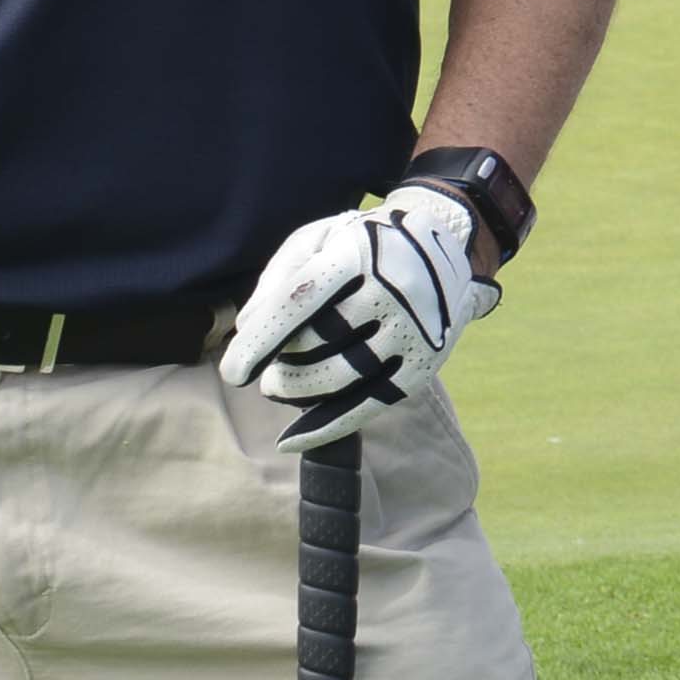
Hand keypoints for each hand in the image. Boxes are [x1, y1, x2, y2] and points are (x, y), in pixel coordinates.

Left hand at [223, 183, 497, 446]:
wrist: (446, 249)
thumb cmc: (364, 245)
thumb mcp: (322, 238)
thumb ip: (279, 277)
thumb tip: (247, 329)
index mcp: (360, 250)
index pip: (300, 300)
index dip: (260, 340)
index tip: (232, 374)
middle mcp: (394, 289)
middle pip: (314, 343)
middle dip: (279, 362)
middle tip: (267, 368)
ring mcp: (414, 329)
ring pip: (339, 377)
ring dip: (296, 390)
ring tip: (279, 385)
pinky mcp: (424, 364)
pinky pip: (369, 405)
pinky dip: (326, 428)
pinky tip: (289, 441)